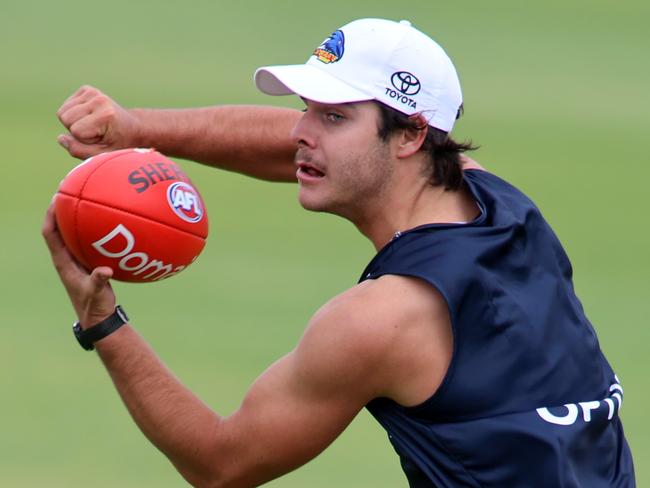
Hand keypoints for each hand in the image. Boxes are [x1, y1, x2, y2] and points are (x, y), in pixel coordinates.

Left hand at [42, 202, 116, 327]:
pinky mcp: (90, 261)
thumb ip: (99, 282)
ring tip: (89, 198)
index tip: (56, 197)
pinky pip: (91, 240)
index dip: (50, 215)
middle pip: (60, 226)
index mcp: (63, 262)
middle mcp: (67, 257)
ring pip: (74, 232)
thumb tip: (105, 271)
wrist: (99, 317)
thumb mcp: (97, 293)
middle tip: (71, 189)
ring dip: (78, 216)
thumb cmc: (94, 306)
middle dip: (63, 207)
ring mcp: (78, 259)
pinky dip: (97, 229)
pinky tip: (112, 222)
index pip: (50, 233)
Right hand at [56, 85, 141, 158]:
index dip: (84, 140)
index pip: (76, 131)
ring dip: (74, 122)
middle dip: (76, 130)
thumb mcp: (102, 155)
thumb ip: (80, 151)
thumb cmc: (118, 143)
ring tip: (93, 125)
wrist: (132, 128)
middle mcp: (99, 100)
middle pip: (65, 118)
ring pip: (62, 112)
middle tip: (96, 132)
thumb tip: (61, 138)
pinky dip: (73, 114)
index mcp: (106, 115)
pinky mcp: (86, 90)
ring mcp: (93, 92)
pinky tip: (89, 117)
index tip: (100, 139)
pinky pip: (65, 106)